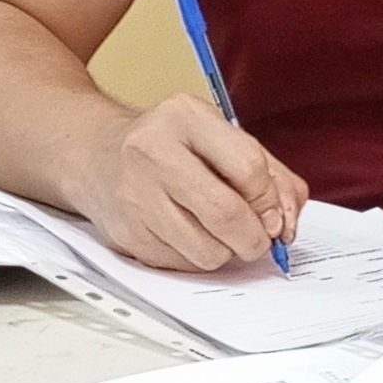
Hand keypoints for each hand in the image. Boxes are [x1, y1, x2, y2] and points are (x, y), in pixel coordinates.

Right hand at [71, 93, 307, 273]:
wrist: (96, 155)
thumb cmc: (169, 146)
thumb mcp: (220, 136)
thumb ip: (270, 173)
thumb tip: (287, 222)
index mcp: (185, 117)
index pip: (248, 167)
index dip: (270, 200)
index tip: (272, 212)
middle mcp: (153, 152)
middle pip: (227, 215)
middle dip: (255, 238)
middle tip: (258, 239)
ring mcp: (135, 195)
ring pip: (207, 251)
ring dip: (226, 252)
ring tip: (219, 234)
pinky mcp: (127, 233)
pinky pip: (182, 264)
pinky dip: (197, 258)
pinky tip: (189, 235)